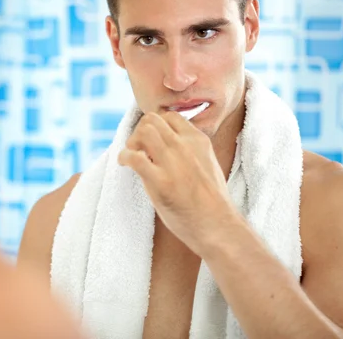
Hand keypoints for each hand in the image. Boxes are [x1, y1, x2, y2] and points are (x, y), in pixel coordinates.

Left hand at [118, 111, 235, 255]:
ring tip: (131, 155)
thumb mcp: (207, 163)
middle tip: (138, 148)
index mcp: (198, 140)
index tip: (150, 139)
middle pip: (152, 119)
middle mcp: (185, 146)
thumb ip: (190, 151)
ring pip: (144, 131)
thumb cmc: (212, 201)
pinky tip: (125, 164)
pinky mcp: (160, 182)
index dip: (155, 124)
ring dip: (132, 141)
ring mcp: (173, 162)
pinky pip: (134, 157)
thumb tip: (166, 145)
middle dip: (140, 130)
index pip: (170, 116)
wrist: (218, 225)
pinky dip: (124, 157)